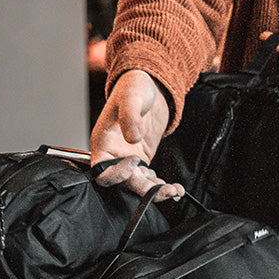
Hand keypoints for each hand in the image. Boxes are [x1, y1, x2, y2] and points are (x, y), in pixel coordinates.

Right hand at [90, 69, 184, 200]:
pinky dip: (161, 186)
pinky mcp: (143, 161)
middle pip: (125, 183)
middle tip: (167, 191)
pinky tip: (176, 189)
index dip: (117, 173)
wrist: (149, 86)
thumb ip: (129, 116)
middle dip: (145, 190)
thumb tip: (133, 139)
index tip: (136, 161)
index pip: (102, 169)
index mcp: (103, 142)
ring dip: (156, 192)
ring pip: (138, 185)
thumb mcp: (132, 97)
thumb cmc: (133, 87)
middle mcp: (113, 155)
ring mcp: (128, 160)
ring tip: (176, 192)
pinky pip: (149, 179)